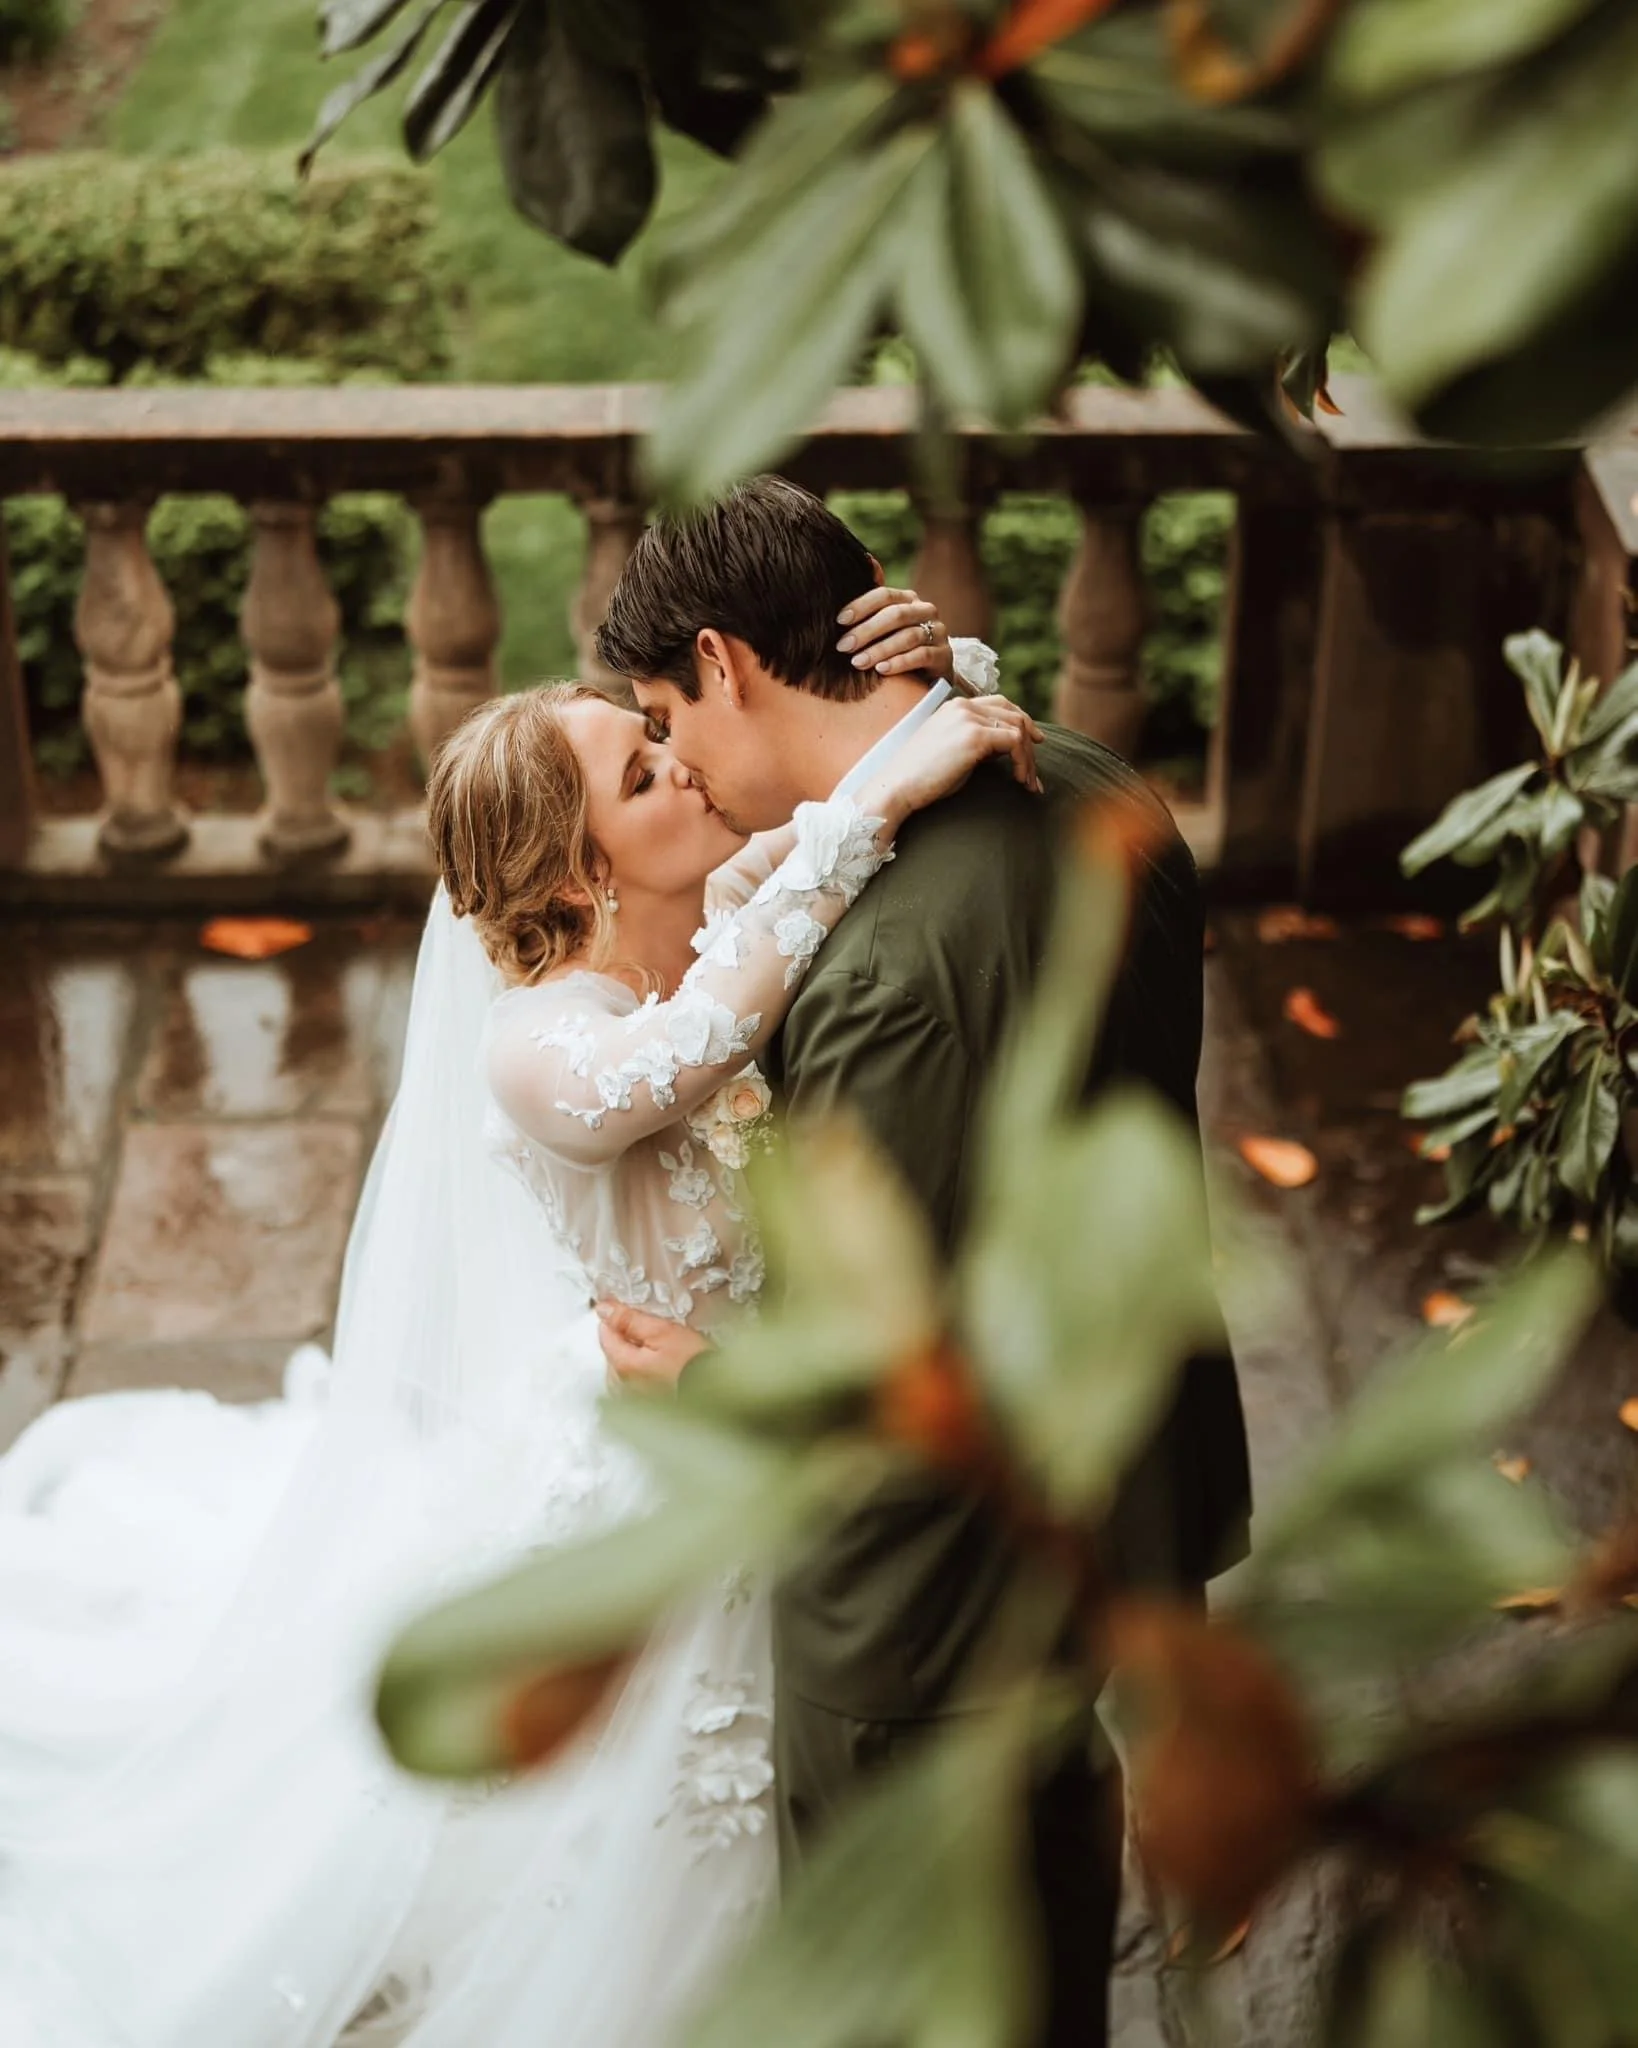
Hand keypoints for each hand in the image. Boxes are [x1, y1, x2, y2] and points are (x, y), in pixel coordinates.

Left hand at [596, 1300, 707, 1390]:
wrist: (714, 1392)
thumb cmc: (693, 1364)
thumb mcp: (662, 1331)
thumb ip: (629, 1320)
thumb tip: (605, 1310)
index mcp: (622, 1366)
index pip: (605, 1333)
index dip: (619, 1318)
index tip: (637, 1315)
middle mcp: (622, 1386)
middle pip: (613, 1351)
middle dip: (630, 1340)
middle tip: (658, 1336)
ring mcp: (632, 1399)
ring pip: (624, 1367)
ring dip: (638, 1356)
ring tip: (664, 1353)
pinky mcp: (645, 1406)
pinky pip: (636, 1382)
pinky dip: (645, 1372)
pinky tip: (664, 1369)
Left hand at [836, 585, 953, 682]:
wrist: (930, 673)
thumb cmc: (898, 645)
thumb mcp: (884, 626)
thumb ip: (872, 605)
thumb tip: (860, 567)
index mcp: (908, 599)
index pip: (884, 595)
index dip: (861, 605)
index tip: (839, 620)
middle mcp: (925, 610)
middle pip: (896, 615)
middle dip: (867, 630)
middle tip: (843, 646)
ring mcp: (938, 632)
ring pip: (908, 636)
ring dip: (880, 650)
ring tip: (857, 662)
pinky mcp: (944, 655)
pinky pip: (922, 656)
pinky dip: (900, 663)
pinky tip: (881, 670)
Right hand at [858, 696, 1043, 828]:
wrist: (896, 786)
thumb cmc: (920, 778)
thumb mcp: (951, 752)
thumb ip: (976, 743)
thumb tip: (1004, 748)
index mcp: (954, 707)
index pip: (999, 704)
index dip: (1021, 721)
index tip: (1035, 741)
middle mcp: (963, 706)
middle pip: (1013, 713)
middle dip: (1030, 739)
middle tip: (1036, 768)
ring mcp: (969, 718)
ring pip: (1018, 728)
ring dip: (1028, 757)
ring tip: (1028, 782)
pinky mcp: (975, 736)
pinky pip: (1014, 742)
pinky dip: (1023, 761)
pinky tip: (1020, 780)